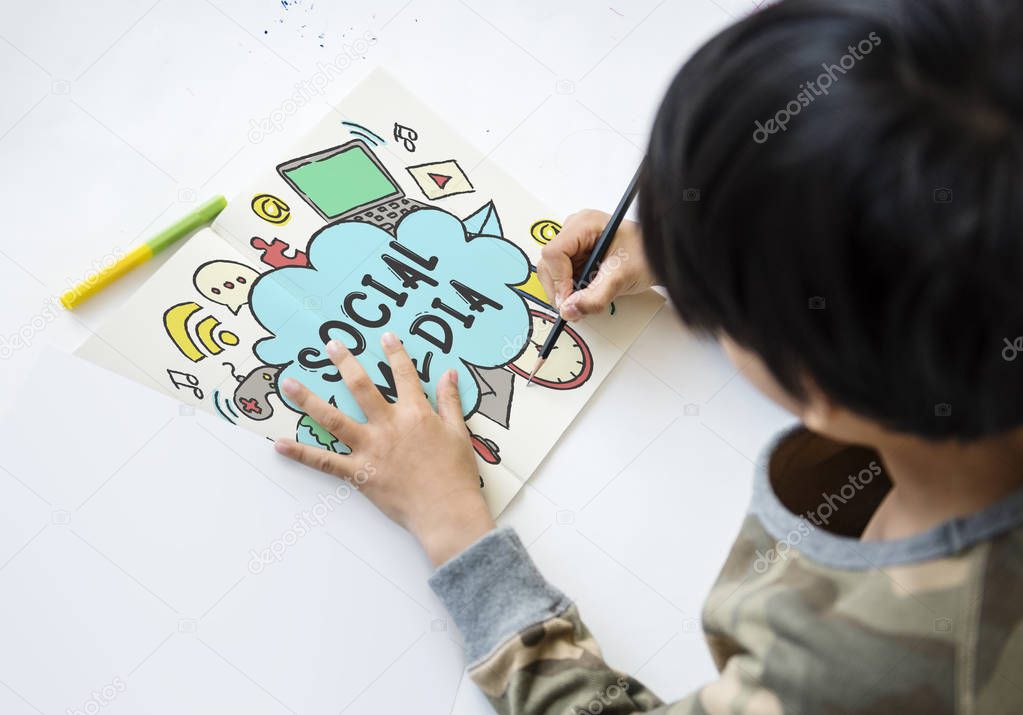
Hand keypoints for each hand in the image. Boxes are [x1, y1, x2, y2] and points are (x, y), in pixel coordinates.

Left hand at [274, 333, 495, 566]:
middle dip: (344, 363)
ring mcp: (370, 448)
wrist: (446, 511)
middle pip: (361, 387)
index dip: (395, 353)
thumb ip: (450, 401)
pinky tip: (280, 444)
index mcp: (416, 414)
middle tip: (330, 345)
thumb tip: (449, 374)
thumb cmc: (456, 474)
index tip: (385, 336)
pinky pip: (324, 461)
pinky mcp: (359, 473)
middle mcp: (388, 425)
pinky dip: (301, 453)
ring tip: (289, 384)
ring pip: (333, 419)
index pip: (404, 375)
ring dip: (309, 400)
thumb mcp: (458, 433)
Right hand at [537, 210, 653, 321]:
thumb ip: (594, 297)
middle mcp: (574, 230)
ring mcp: (573, 243)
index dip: (558, 280)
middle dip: (559, 289)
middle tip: (574, 307)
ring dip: (564, 292)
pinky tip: (585, 293)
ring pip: (552, 272)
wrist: (658, 258)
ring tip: (584, 301)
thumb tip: (568, 310)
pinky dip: (569, 291)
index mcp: (584, 225)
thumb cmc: (645, 257)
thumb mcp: (620, 278)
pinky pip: (561, 277)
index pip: (553, 253)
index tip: (568, 300)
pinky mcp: (575, 256)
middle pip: (548, 264)